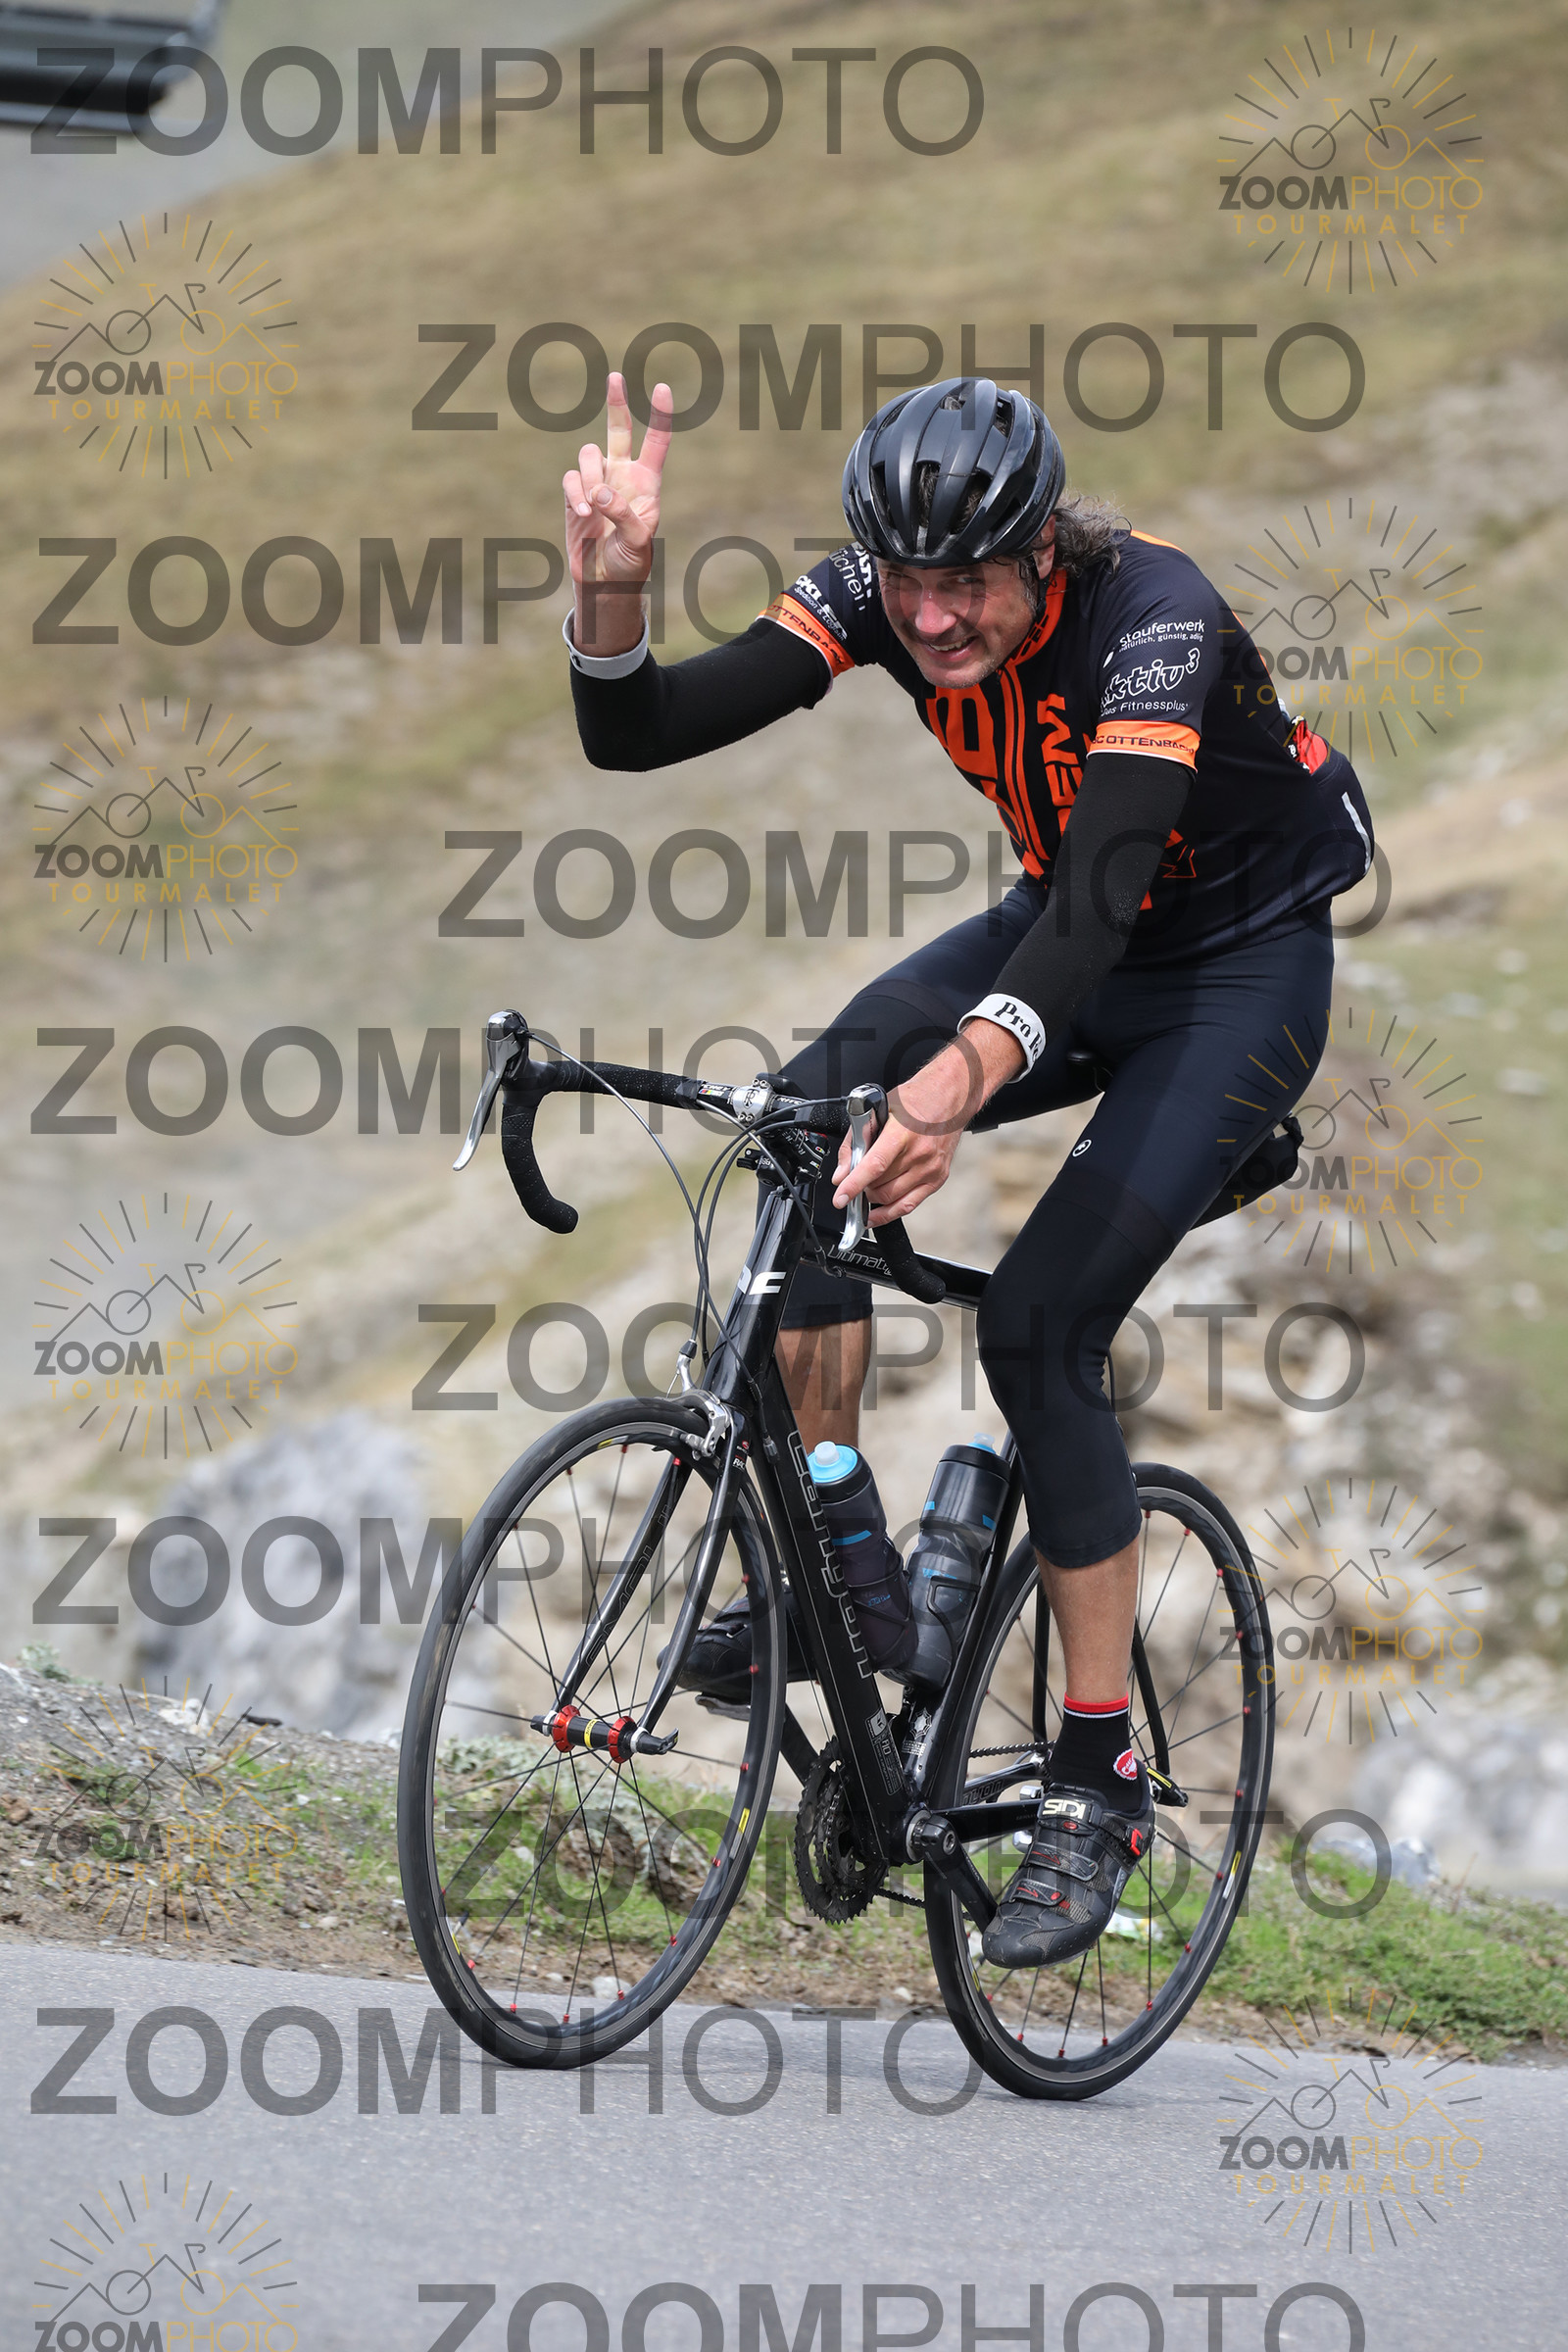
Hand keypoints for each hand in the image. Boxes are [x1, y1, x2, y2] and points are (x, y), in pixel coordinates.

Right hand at [563, 371, 672, 654]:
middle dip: (617, 403)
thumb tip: (598, 493)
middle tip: (616, 375)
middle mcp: (622, 476)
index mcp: (647, 483)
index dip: (660, 415)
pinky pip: (570, 478)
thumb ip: (623, 515)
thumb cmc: (630, 563)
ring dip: (590, 477)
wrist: (605, 582)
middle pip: (619, 430)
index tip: (661, 387)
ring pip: (588, 454)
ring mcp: (597, 483)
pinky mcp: (575, 495)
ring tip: (593, 506)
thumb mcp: (638, 542)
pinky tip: (583, 512)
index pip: (657, 442)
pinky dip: (575, 492)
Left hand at [831, 1022, 1025, 1225]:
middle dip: (861, 1189)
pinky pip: (909, 1205)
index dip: (854, 1185)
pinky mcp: (938, 1178)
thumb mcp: (878, 1112)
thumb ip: (855, 1143)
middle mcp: (920, 1153)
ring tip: (866, 1188)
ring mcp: (931, 1169)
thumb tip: (841, 1174)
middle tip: (854, 1182)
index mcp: (902, 1133)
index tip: (840, 1198)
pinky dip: (890, 1212)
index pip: (875, 1166)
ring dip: (873, 1199)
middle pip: (881, 1186)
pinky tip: (876, 1214)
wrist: (949, 1097)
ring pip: (892, 1199)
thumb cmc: (914, 1101)